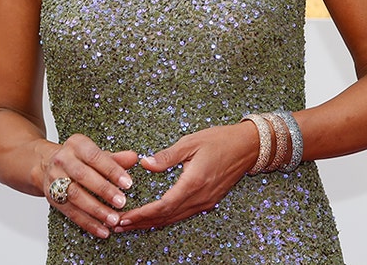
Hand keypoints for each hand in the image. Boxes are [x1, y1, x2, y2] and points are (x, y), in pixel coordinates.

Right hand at [44, 133, 137, 238]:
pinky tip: (102, 230)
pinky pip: (71, 212)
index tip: (128, 183)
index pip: (94, 156)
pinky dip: (88, 223)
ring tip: (113, 219)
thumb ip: (116, 158)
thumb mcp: (96, 153)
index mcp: (76, 145)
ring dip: (96, 210)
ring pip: (75, 196)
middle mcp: (63, 160)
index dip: (112, 170)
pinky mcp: (53, 198)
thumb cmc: (79, 159)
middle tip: (122, 202)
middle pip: (83, 176)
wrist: (47, 164)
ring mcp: (55, 179)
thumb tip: (133, 158)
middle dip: (104, 190)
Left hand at [114, 122, 256, 231]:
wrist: (248, 147)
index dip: (142, 214)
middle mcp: (200, 197)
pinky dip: (166, 218)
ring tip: (130, 225)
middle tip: (118, 225)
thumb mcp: (191, 142)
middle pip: (166, 217)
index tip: (124, 217)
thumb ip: (167, 156)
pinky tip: (154, 218)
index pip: (163, 206)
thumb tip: (145, 163)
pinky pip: (183, 214)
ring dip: (152, 223)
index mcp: (194, 182)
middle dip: (141, 223)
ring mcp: (206, 201)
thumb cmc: (221, 140)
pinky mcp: (208, 201)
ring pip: (174, 218)